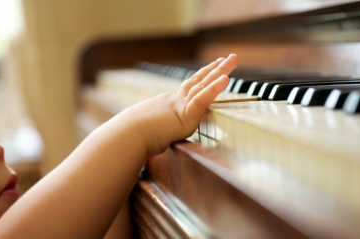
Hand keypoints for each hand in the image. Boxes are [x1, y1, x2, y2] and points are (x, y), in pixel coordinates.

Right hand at [123, 54, 238, 155]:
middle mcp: (175, 101)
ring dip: (220, 71)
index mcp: (169, 104)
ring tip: (233, 59)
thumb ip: (157, 131)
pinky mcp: (184, 116)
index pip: (190, 89)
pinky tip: (225, 79)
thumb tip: (153, 139)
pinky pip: (202, 100)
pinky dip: (214, 89)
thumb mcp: (150, 130)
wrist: (126, 137)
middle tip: (229, 57)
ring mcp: (180, 106)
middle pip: (199, 81)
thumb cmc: (134, 137)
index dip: (203, 78)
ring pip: (204, 85)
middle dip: (215, 68)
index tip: (213, 69)